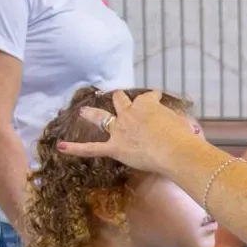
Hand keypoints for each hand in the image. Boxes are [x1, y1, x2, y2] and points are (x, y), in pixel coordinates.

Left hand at [59, 90, 198, 175]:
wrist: (176, 150)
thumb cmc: (184, 137)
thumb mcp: (184, 122)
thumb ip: (177, 122)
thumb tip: (185, 128)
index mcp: (148, 103)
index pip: (148, 97)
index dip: (152, 97)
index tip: (156, 96)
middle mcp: (130, 113)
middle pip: (121, 101)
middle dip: (118, 99)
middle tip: (117, 97)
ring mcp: (120, 129)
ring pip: (102, 118)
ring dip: (92, 114)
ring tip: (83, 111)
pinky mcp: (115, 148)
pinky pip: (92, 148)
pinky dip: (76, 149)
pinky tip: (61, 147)